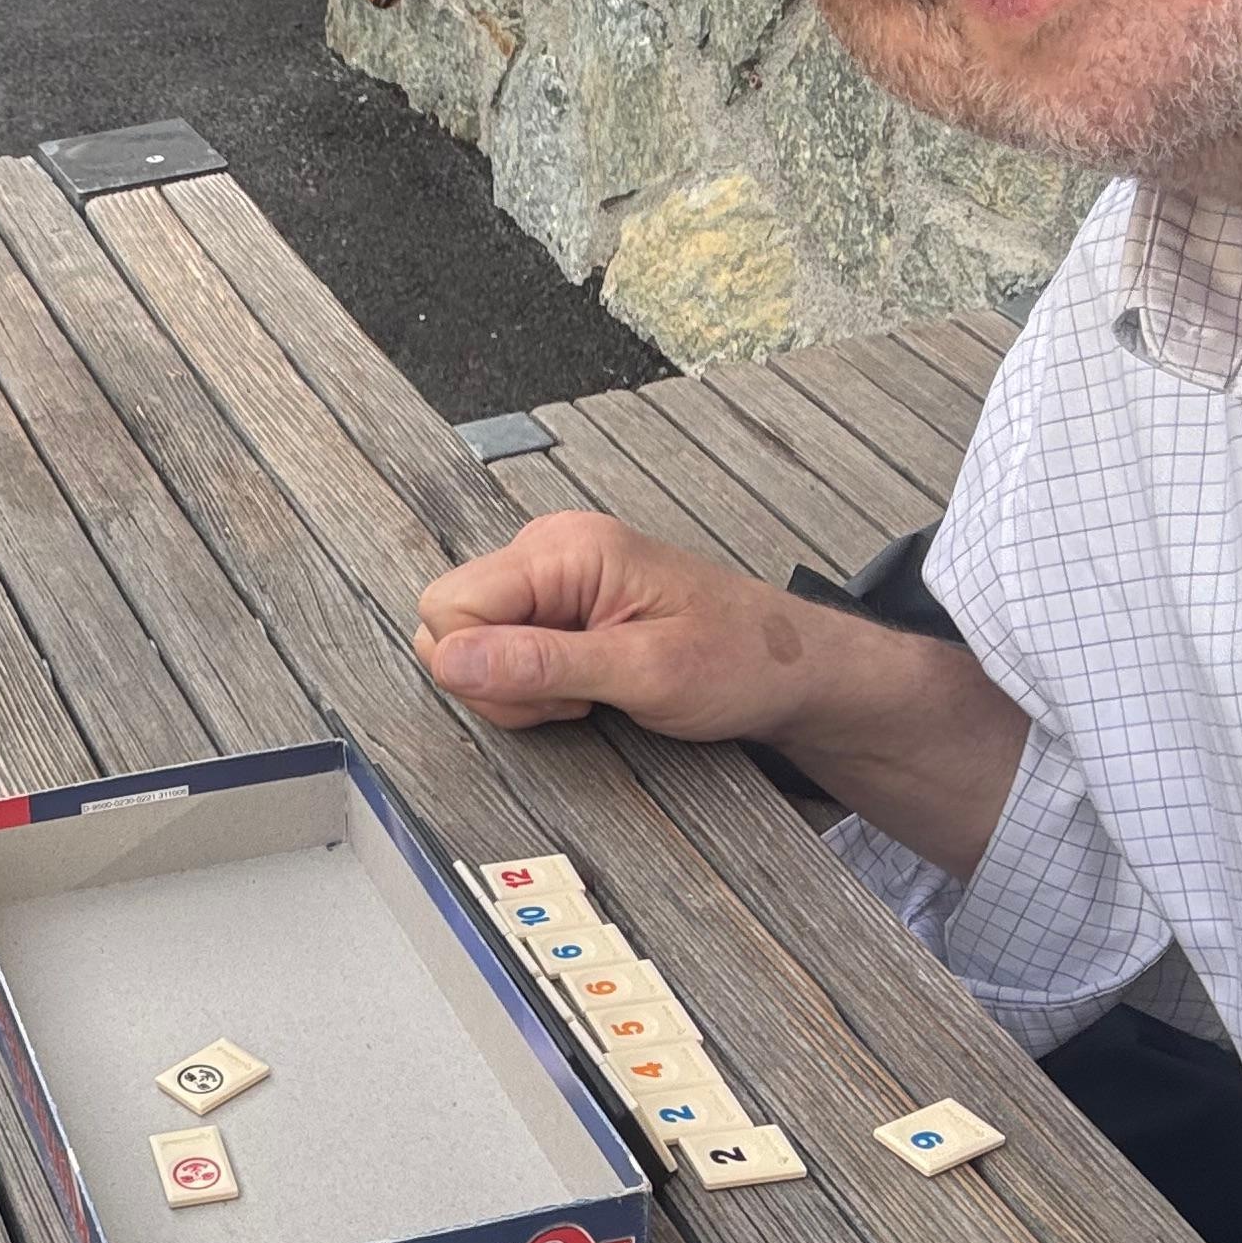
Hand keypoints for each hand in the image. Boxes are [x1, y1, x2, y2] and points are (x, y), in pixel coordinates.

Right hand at [415, 510, 1026, 873]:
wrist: (795, 670)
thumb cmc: (740, 662)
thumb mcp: (645, 673)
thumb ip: (541, 665)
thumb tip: (449, 660)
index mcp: (564, 550)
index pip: (447, 606)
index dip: (483, 666)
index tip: (558, 688)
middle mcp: (548, 548)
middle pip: (448, 623)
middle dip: (497, 680)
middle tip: (578, 694)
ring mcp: (551, 574)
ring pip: (470, 641)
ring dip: (518, 686)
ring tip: (591, 688)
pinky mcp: (558, 599)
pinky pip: (502, 646)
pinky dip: (534, 681)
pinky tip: (588, 684)